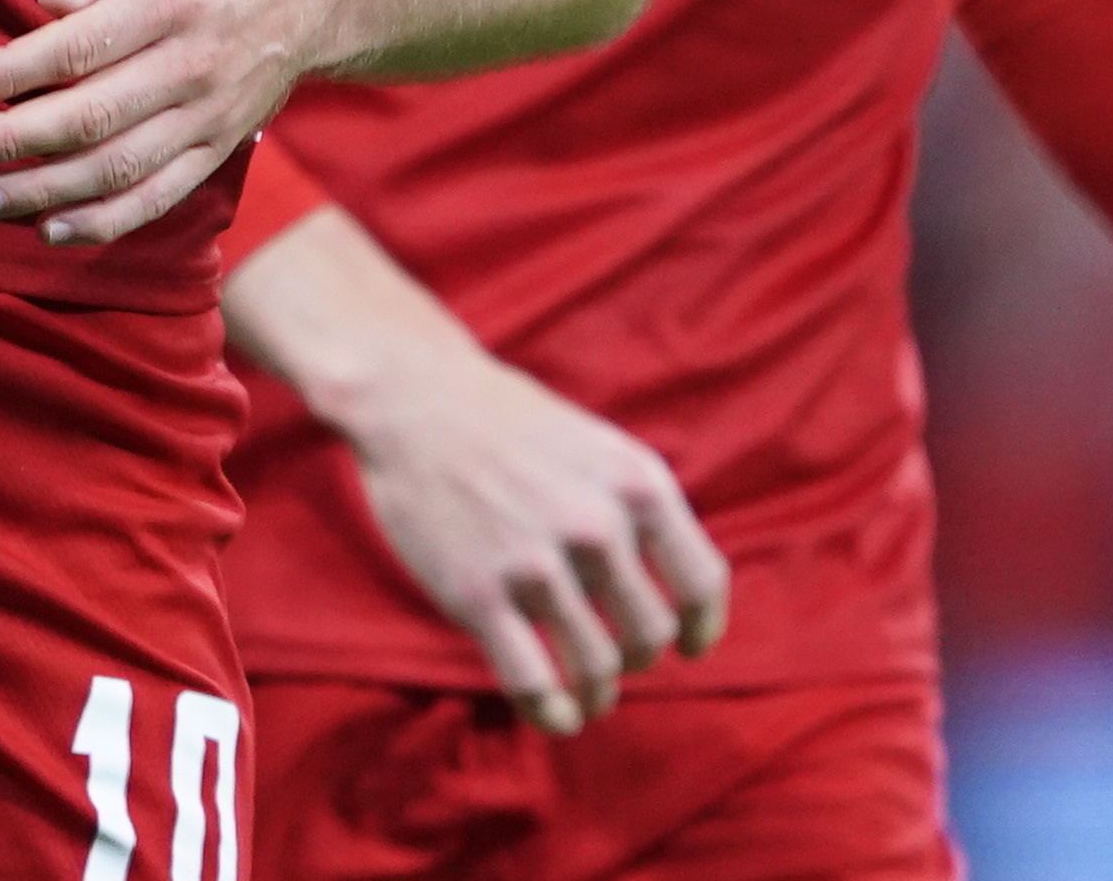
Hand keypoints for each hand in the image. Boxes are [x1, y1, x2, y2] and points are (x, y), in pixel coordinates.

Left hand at [0, 0, 348, 244]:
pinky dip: (105, 221)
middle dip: (8, 140)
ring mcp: (210, 117)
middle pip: (90, 117)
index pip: (77, 48)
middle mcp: (194, 68)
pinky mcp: (219, 148)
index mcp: (173, 1)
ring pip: (119, 168)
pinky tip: (49, 229)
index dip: (8, 73)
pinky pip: (160, 195)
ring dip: (43, 191)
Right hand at [331, 338, 726, 731]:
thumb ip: (637, 509)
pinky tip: (555, 715)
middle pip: (650, 634)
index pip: (701, 582)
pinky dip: (551, 713)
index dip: (702, 627)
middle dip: (638, 657)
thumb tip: (673, 590)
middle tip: (617, 659)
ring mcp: (535, 563)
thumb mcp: (597, 445)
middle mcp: (595, 526)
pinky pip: (533, 683)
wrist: (410, 398)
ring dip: (598, 693)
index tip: (691, 648)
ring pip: (596, 667)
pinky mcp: (478, 595)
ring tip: (589, 696)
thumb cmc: (506, 420)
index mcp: (636, 484)